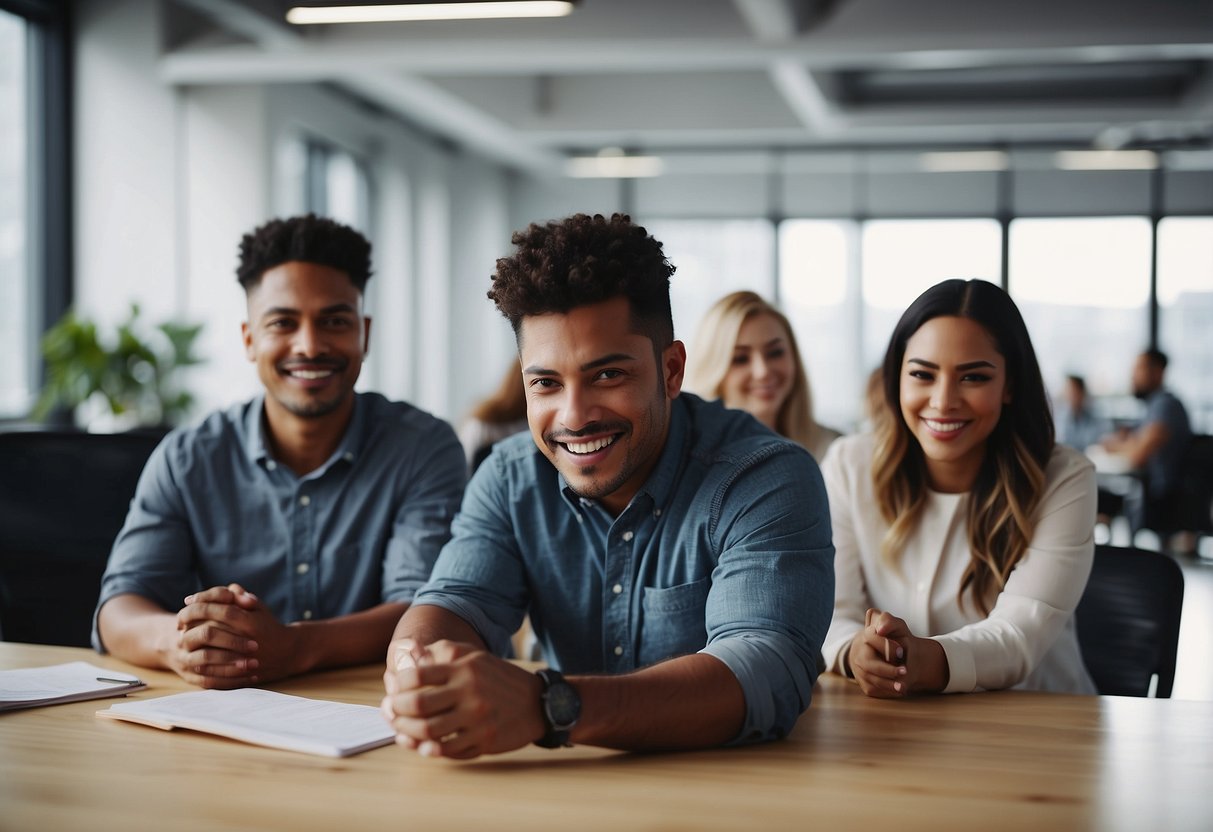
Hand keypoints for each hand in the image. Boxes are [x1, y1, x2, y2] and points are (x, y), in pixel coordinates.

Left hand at [172, 584, 301, 686]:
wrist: (288, 653)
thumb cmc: (269, 626)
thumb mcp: (259, 607)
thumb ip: (241, 596)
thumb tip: (227, 588)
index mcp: (249, 621)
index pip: (219, 609)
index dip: (201, 602)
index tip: (188, 600)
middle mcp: (245, 639)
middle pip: (210, 628)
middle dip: (191, 622)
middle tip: (179, 619)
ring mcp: (240, 658)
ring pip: (208, 649)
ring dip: (192, 640)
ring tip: (182, 633)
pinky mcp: (238, 672)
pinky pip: (213, 667)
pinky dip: (199, 658)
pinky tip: (191, 651)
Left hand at [380, 640, 544, 759]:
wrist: (536, 702)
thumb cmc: (497, 678)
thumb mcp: (473, 656)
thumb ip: (441, 652)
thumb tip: (408, 653)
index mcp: (463, 668)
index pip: (417, 675)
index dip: (397, 684)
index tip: (392, 690)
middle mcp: (469, 691)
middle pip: (417, 704)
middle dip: (395, 711)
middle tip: (389, 712)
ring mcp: (477, 718)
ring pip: (428, 731)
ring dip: (407, 733)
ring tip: (401, 730)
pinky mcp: (484, 740)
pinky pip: (448, 750)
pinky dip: (429, 750)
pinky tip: (422, 746)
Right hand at [846, 608, 947, 697]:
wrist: (885, 652)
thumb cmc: (893, 637)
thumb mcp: (895, 626)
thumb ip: (888, 621)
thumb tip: (880, 629)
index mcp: (867, 634)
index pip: (871, 637)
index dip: (886, 646)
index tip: (901, 651)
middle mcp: (859, 651)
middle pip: (868, 663)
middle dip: (887, 670)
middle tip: (905, 672)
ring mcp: (859, 667)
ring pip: (870, 679)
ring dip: (887, 684)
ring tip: (903, 687)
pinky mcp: (862, 682)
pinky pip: (872, 689)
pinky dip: (886, 691)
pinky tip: (897, 690)